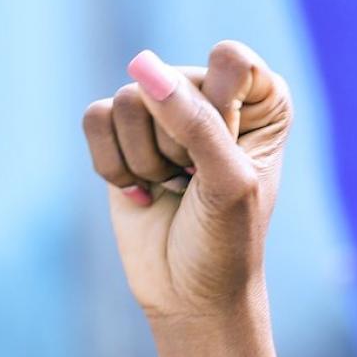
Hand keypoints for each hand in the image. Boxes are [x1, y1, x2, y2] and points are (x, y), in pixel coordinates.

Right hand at [82, 43, 290, 345]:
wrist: (190, 296)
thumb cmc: (226, 241)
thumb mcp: (226, 182)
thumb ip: (194, 121)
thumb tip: (143, 66)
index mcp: (261, 98)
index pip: (229, 60)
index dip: (220, 110)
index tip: (231, 156)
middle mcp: (212, 95)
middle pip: (169, 79)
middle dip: (176, 144)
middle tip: (196, 183)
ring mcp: (163, 111)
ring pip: (128, 99)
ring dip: (145, 159)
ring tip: (171, 188)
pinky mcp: (120, 134)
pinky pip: (95, 117)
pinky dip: (112, 163)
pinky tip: (140, 191)